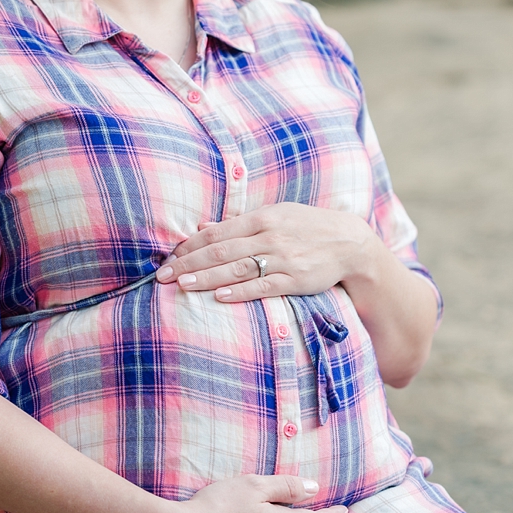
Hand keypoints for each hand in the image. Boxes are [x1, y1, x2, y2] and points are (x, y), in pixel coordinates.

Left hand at [154, 203, 378, 301]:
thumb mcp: (275, 216)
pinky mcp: (296, 279)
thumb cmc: (307, 227)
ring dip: (207, 277)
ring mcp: (283, 258)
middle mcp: (269, 236)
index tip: (168, 257)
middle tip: (163, 276)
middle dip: (189, 263)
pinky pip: (264, 286)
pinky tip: (221, 297)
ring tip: (182, 285)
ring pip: (238, 268)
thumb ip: (238, 224)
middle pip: (221, 251)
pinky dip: (241, 291)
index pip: (217, 233)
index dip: (190, 246)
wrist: (350, 242)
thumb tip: (202, 228)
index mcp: (262, 218)